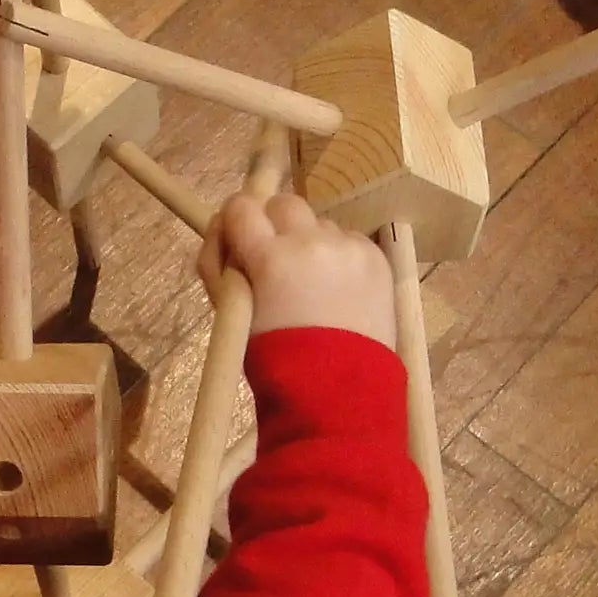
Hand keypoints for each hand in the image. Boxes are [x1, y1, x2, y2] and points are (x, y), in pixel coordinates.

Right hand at [200, 193, 396, 349]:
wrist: (338, 392)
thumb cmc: (275, 361)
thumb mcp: (233, 313)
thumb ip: (221, 268)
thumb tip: (221, 231)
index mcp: (270, 257)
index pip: (241, 206)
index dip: (236, 221)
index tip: (239, 239)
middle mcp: (311, 242)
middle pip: (285, 203)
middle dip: (275, 224)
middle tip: (275, 257)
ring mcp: (349, 248)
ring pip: (320, 223)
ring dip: (310, 242)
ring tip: (312, 283)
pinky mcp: (376, 259)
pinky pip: (349, 241)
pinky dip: (339, 257)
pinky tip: (338, 290)